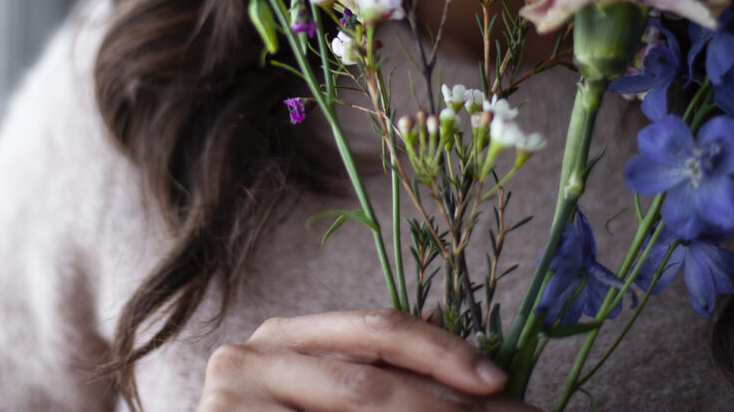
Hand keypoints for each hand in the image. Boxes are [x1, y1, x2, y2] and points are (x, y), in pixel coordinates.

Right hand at [199, 308, 541, 409]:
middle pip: (368, 379)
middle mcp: (255, 352)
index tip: (500, 381)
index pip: (377, 329)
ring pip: (355, 404)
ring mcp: (232, 394)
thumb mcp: (324, 395)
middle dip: (443, 405)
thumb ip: (373, 374)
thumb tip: (460, 355)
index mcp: (287, 336)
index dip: (441, 351)